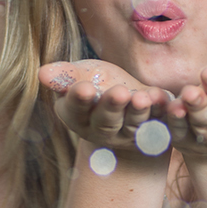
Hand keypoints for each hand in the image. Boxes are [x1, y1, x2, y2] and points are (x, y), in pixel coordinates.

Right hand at [38, 59, 173, 154]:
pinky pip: (159, 122)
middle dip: (113, 106)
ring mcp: (128, 134)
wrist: (127, 100)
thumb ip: (65, 75)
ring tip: (142, 97)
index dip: (79, 99)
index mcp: (78, 117)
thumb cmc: (97, 83)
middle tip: (120, 92)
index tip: (83, 87)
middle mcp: (102, 131)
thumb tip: (42, 73)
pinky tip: (164, 98)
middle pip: (106, 121)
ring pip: (133, 124)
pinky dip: (162, 112)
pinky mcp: (152, 131)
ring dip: (139, 111)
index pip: (76, 109)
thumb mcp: (81, 75)